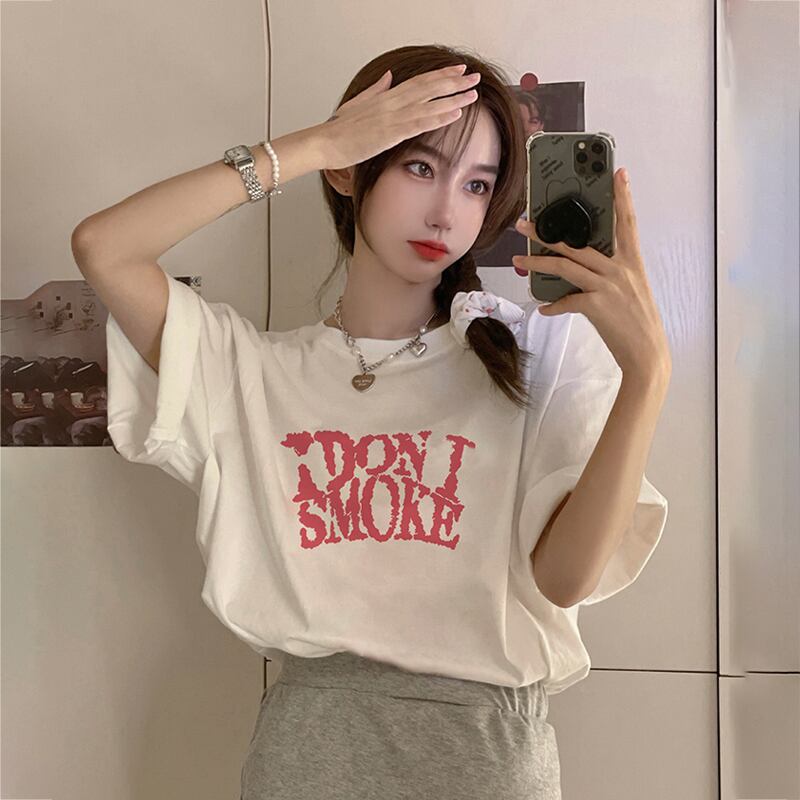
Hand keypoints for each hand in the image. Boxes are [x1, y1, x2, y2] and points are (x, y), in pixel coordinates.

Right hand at [317, 64, 480, 169]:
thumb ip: (376, 90)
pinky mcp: (390, 134)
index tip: (458, 69)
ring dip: (453, 98)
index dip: (440, 74)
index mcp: (385, 96)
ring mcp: (392, 117)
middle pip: (429, 88)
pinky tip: (455, 113)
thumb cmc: (338, 129)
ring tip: (472, 93)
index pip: (419, 81)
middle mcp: (391, 102)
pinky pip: (419, 123)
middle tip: (474, 77)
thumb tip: (389, 77)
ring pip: (429, 104)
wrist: (324, 143)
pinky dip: (439, 117)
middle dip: (453, 82)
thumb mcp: (358, 104)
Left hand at [513, 168, 671, 380]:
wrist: (647, 353)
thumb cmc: (637, 322)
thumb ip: (608, 276)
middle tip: (525, 221)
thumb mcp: (630, 290)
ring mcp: (608, 286)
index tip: (618, 173)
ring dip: (538, 260)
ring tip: (518, 257)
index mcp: (631, 262)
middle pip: (578, 243)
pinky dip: (553, 306)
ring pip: (565, 265)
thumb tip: (580, 273)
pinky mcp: (597, 305)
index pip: (627, 223)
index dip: (623, 197)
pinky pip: (566, 300)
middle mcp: (620, 269)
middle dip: (548, 232)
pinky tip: (544, 309)